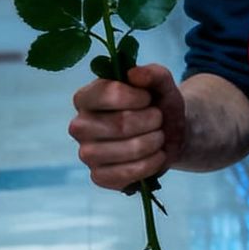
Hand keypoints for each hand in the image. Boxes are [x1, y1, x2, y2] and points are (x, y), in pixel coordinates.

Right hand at [68, 62, 186, 190]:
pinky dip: (149, 165)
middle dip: (151, 120)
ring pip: (125, 150)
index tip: (148, 98)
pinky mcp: (98, 176)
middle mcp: (80, 125)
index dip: (136, 96)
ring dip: (153, 142)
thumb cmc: (157, 104)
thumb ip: (152, 73)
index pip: (107, 93)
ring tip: (158, 136)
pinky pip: (125, 175)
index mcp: (87, 97)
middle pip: (120, 124)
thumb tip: (134, 74)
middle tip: (158, 118)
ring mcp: (87, 153)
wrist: (168, 134)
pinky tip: (156, 155)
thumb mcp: (161, 84)